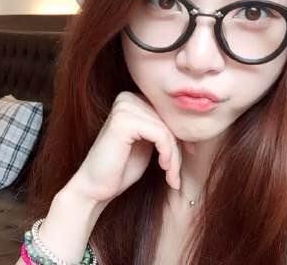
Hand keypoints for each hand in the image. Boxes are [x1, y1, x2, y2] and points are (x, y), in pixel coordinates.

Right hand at [68, 91, 184, 205]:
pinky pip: (160, 135)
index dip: (181, 135)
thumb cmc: (121, 168)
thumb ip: (163, 130)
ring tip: (171, 176)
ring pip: (166, 130)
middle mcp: (127, 97)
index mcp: (132, 99)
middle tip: (176, 175)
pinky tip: (163, 168)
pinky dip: (167, 154)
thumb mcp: (148, 143)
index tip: (190, 154)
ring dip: (174, 157)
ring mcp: (124, 106)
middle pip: (168, 121)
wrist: (95, 189)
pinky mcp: (124, 120)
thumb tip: (192, 125)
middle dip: (178, 150)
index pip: (167, 114)